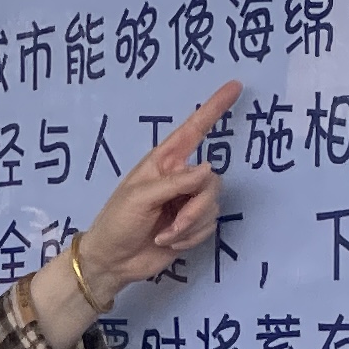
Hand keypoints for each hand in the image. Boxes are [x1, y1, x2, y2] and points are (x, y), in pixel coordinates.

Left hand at [33, 85, 235, 339]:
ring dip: (189, 226)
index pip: (194, 129)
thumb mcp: (140, 197)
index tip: (234, 86)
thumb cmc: (117, 221)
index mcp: (164, 161)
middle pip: (212, 180)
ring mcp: (187, 201)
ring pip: (212, 205)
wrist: (113, 261)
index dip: (214, 108)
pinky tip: (168, 242)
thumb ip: (176, 182)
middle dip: (196, 207)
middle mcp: (180, 177)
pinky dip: (190, 237)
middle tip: (172, 224)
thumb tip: (209, 170)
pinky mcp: (193, 225)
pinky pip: (209, 225)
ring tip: (164, 235)